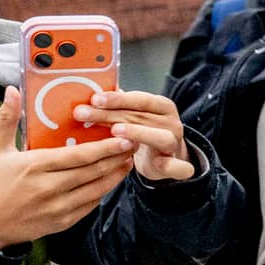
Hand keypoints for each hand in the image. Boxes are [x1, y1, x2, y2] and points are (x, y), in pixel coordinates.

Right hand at [0, 100, 133, 249]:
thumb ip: (6, 119)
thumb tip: (11, 90)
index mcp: (35, 166)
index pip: (79, 155)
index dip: (105, 147)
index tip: (122, 137)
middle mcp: (50, 188)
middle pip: (93, 171)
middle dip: (116, 157)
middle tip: (133, 144)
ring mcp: (58, 207)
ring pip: (96, 189)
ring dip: (115, 175)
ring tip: (127, 160)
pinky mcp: (62, 222)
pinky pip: (89, 205)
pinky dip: (102, 192)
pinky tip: (110, 180)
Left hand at [76, 88, 197, 181]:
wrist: (163, 156)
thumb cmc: (144, 132)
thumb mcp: (133, 116)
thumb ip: (118, 107)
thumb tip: (89, 97)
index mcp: (162, 106)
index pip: (140, 99)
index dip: (117, 99)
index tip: (94, 99)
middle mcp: (171, 122)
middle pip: (141, 117)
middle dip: (110, 115)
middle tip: (84, 115)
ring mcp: (175, 143)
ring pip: (160, 137)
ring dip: (138, 133)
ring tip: (115, 131)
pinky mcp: (176, 165)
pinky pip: (180, 167)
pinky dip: (173, 166)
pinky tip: (159, 163)